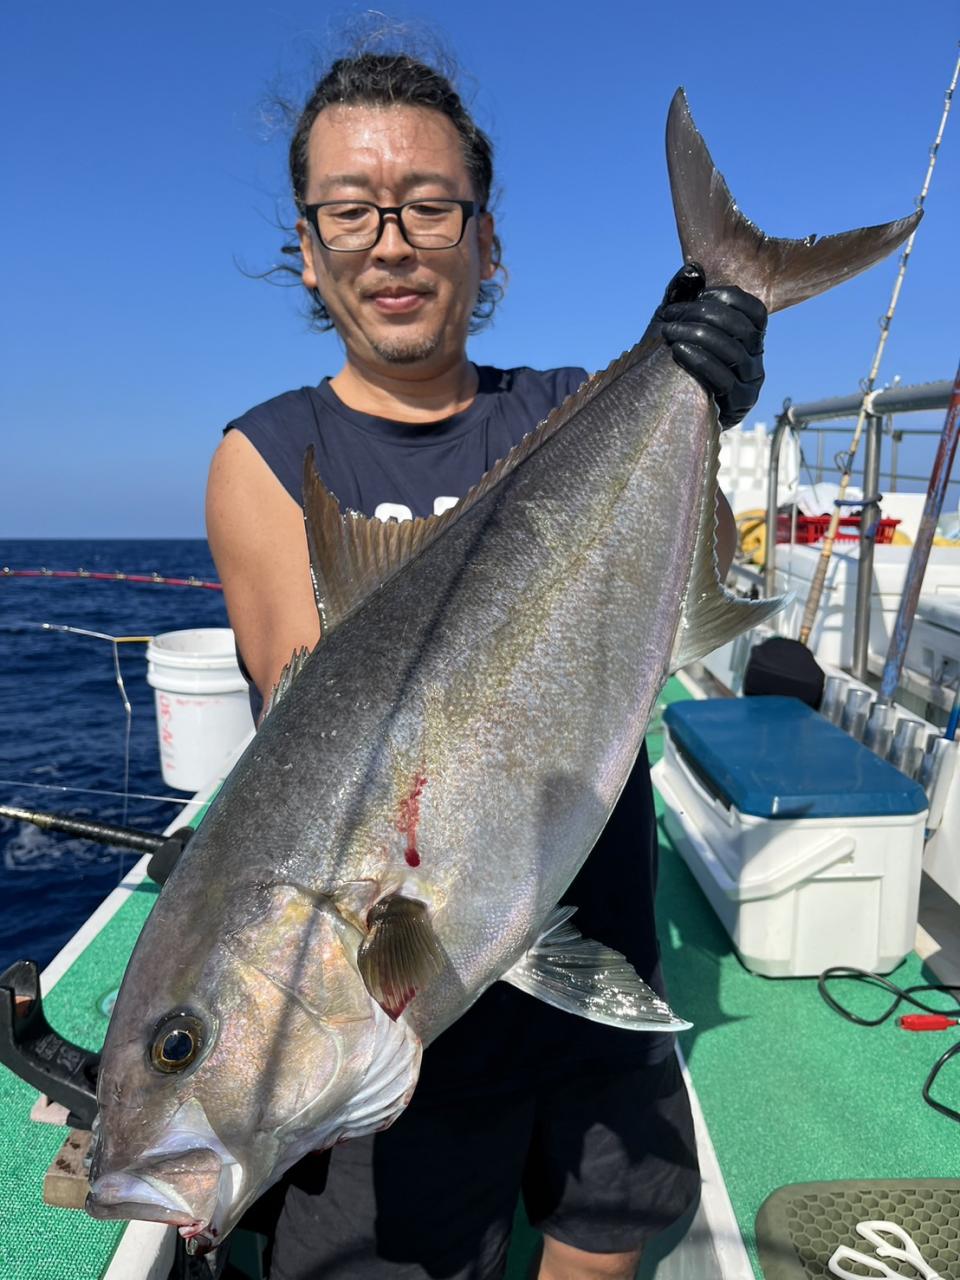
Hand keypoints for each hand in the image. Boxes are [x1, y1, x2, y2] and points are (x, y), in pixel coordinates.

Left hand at [657, 262, 765, 427]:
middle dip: (705, 314)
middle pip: (743, 329)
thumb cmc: (674, 367)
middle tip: (671, 313)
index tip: (700, 294)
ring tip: (668, 330)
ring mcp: (749, 385)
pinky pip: (722, 379)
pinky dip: (699, 360)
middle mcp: (755, 361)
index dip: (731, 297)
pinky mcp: (737, 407)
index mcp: (749, 341)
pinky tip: (677, 351)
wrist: (666, 414)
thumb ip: (685, 299)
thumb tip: (692, 270)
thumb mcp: (678, 329)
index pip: (755, 311)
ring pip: (733, 352)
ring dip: (697, 335)